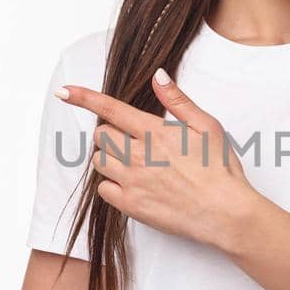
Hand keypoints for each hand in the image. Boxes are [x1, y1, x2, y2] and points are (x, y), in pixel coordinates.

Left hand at [56, 67, 258, 249]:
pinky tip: (134, 186)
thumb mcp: (207, 126)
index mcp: (156, 132)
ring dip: (111, 159)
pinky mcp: (131, 206)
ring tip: (136, 165)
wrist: (225, 213)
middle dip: (111, 134)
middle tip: (132, 141)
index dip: (84, 98)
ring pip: (100, 161)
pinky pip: (104, 190)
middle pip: (101, 135)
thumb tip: (158, 76)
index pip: (111, 109)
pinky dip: (113, 186)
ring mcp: (132, 181)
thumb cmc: (220, 170)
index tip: (64, 92)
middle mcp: (139, 155)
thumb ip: (177, 101)